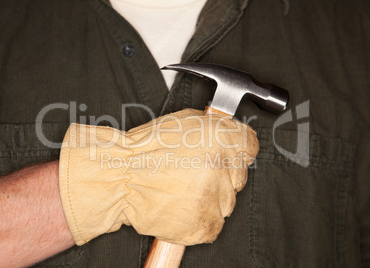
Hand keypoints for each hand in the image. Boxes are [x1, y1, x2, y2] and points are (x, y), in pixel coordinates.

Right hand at [59, 109, 258, 245]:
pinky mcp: (206, 225)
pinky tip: (179, 207)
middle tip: (192, 175)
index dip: (236, 152)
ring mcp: (216, 198)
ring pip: (226, 202)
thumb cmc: (145, 150)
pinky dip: (199, 219)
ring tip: (180, 192)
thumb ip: (214, 128)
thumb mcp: (183, 122)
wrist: (119, 178)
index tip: (226, 157)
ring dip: (209, 199)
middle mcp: (223, 167)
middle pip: (239, 177)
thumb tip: (229, 133)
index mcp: (221, 137)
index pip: (250, 146)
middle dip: (221, 177)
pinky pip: (214, 223)